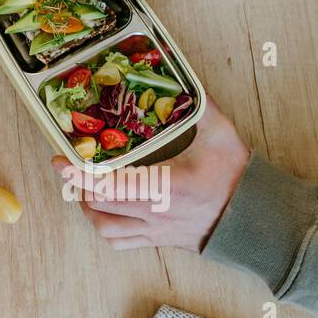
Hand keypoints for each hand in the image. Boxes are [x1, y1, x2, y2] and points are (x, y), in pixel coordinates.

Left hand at [50, 102, 250, 251]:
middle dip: (77, 185)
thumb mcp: (221, 135)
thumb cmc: (238, 178)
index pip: (110, 186)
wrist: (257, 221)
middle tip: (70, 165)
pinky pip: (120, 242)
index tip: (60, 160)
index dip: (79, 175)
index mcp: (167, 186)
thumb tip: (184, 75)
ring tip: (82, 187)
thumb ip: (201, 105)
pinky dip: (103, 227)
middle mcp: (156, 212)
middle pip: (98, 205)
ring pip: (105, 228)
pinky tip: (102, 210)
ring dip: (87, 208)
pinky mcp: (159, 241)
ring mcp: (156, 230)